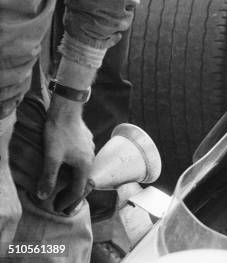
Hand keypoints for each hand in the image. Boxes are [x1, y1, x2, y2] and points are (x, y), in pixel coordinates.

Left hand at [37, 95, 94, 213]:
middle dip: (74, 196)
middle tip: (63, 205)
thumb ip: (48, 177)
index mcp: (84, 165)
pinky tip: (69, 168)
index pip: (78, 190)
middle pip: (84, 183)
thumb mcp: (51, 156)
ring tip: (66, 190)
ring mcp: (90, 150)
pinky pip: (83, 162)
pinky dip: (76, 171)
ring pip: (84, 172)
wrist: (66, 110)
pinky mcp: (86, 143)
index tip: (58, 209)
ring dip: (75, 183)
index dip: (67, 201)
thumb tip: (42, 195)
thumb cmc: (58, 133)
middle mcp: (90, 159)